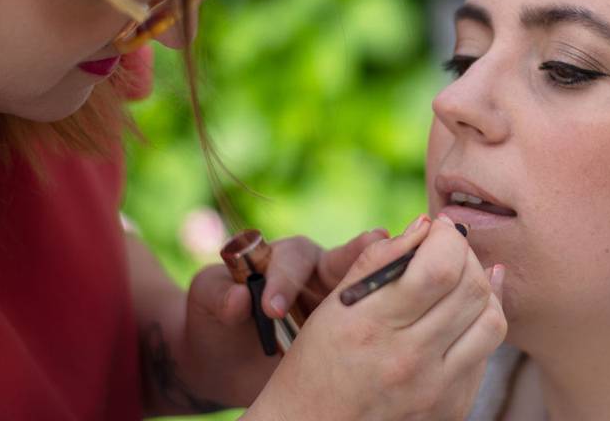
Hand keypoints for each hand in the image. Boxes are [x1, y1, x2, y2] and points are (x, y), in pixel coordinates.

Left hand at [179, 228, 388, 406]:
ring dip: (383, 280)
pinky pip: (374, 324)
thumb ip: (217, 292)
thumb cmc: (215, 322)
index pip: (292, 260)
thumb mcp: (205, 301)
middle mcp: (323, 272)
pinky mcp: (355, 329)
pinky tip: (403, 324)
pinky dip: (388, 322)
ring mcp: (345, 301)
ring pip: (367, 287)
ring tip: (404, 272)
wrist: (227, 368)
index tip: (271, 309)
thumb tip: (238, 298)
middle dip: (361, 253)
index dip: (284, 281)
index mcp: (285, 258)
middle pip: (347, 259)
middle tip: (376, 241)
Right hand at [245, 214, 507, 420]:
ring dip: (481, 288)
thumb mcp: (334, 305)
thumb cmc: (317, 361)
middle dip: (466, 255)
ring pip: (492, 320)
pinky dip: (478, 323)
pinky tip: (460, 312)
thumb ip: (380, 260)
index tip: (439, 228)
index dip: (448, 237)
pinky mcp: (451, 407)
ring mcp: (434, 390)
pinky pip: (486, 352)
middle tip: (449, 248)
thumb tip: (426, 226)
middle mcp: (408, 360)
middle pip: (472, 289)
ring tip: (458, 279)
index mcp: (373, 326)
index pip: (440, 268)